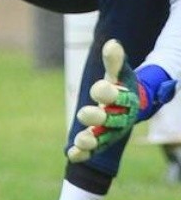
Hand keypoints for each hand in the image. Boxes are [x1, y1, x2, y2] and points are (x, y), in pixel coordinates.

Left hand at [67, 39, 158, 162]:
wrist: (129, 106)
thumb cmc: (120, 86)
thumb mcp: (118, 73)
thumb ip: (114, 61)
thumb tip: (112, 44)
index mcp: (125, 99)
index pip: (118, 96)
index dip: (108, 92)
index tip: (98, 87)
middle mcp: (120, 117)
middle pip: (111, 119)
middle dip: (98, 117)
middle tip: (83, 114)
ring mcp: (111, 131)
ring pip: (102, 138)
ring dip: (91, 140)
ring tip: (80, 141)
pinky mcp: (101, 140)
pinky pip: (92, 149)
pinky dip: (82, 153)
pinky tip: (70, 155)